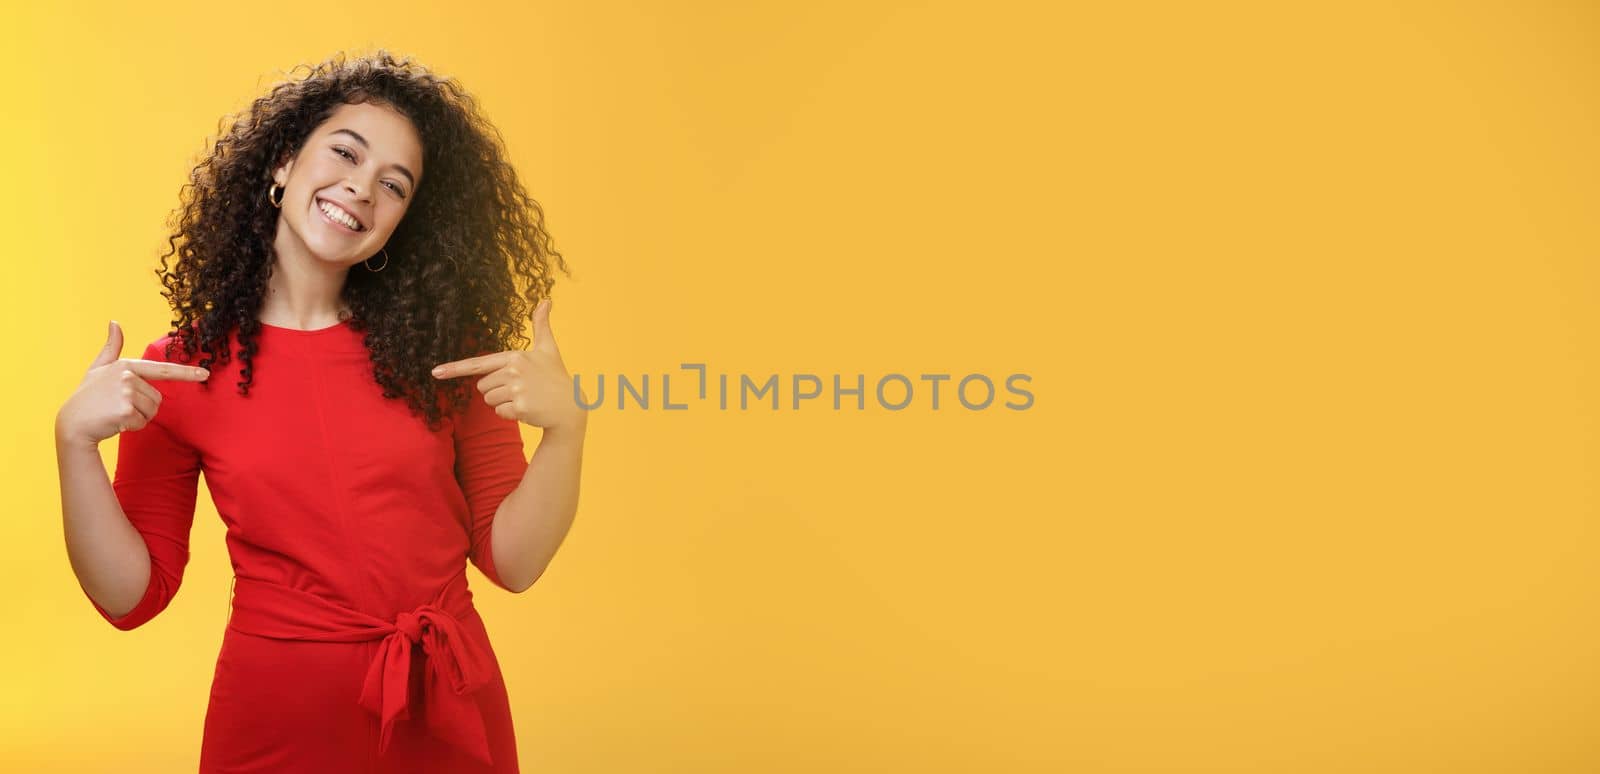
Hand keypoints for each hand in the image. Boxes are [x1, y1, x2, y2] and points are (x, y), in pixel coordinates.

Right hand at [57, 321, 210, 445]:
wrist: (72, 423)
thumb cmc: (87, 396)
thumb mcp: (98, 368)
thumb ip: (111, 347)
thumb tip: (114, 322)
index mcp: (126, 365)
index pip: (162, 369)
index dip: (186, 373)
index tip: (205, 374)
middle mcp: (128, 376)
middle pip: (157, 398)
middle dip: (143, 407)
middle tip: (119, 406)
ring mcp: (127, 393)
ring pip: (152, 411)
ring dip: (139, 417)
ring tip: (116, 413)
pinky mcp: (126, 411)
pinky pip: (143, 422)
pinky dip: (132, 426)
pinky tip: (115, 422)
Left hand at [430, 299, 587, 431]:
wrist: (571, 406)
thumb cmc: (556, 376)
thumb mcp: (548, 349)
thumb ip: (542, 325)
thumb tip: (546, 300)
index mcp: (515, 356)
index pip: (478, 363)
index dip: (454, 368)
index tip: (435, 372)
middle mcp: (514, 371)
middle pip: (482, 387)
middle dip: (496, 391)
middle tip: (521, 389)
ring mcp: (517, 390)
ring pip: (489, 401)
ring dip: (503, 404)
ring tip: (525, 399)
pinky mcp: (520, 407)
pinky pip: (500, 413)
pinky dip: (511, 415)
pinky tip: (528, 410)